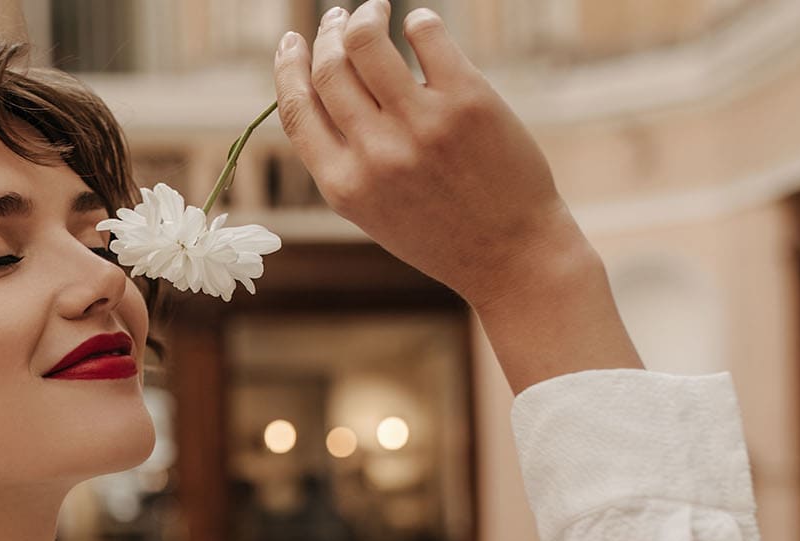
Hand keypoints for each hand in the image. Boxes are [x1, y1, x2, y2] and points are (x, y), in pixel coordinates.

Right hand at [272, 0, 583, 308]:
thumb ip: (342, 157)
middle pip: (329, 68)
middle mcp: (376, 154)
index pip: (295, 108)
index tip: (291, 42)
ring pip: (368, 44)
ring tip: (374, 9)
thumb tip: (323, 85)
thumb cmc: (441, 232)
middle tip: (339, 18)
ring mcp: (421, 126)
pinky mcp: (468, 102)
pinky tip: (419, 25)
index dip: (288, 66)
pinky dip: (418, 22)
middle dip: (328, 33)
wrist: (512, 256)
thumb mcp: (372, 211)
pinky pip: (427, 37)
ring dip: (365, 16)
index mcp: (344, 186)